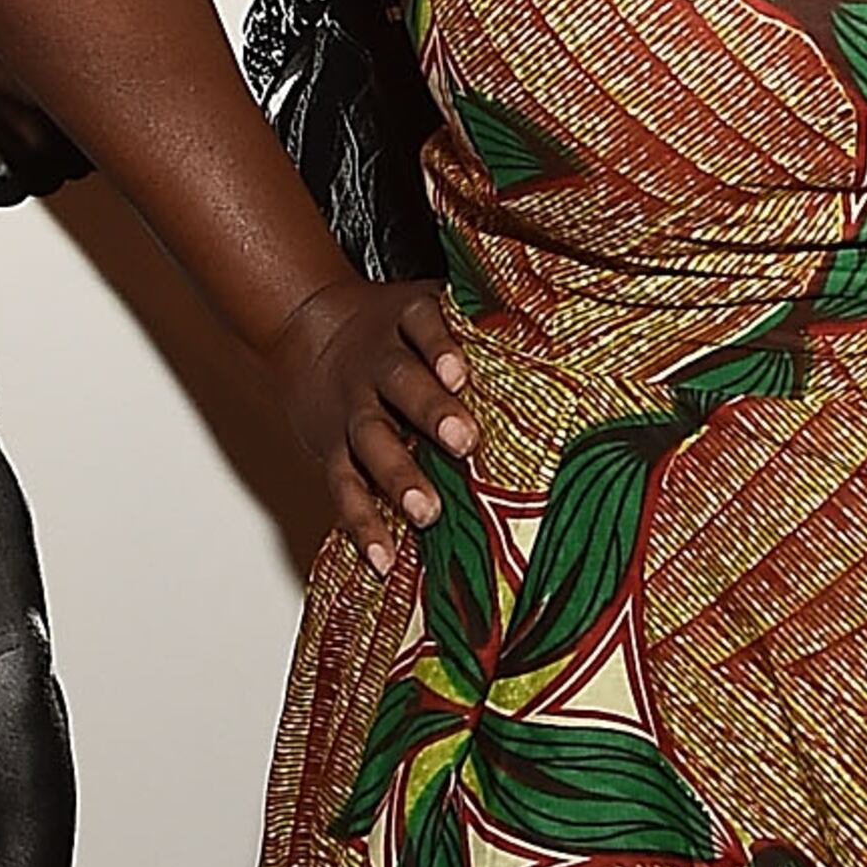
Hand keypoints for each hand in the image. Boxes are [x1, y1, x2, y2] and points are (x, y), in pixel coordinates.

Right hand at [273, 274, 478, 575]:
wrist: (306, 329)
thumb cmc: (393, 330)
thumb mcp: (427, 307)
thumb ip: (478, 322)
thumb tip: (561, 335)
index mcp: (406, 322)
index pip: (423, 326)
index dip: (440, 347)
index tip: (460, 373)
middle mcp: (376, 364)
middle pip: (399, 383)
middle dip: (430, 412)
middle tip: (464, 442)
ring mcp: (352, 409)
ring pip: (371, 440)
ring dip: (397, 476)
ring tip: (426, 512)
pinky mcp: (331, 450)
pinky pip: (345, 488)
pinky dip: (363, 525)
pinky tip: (384, 559)